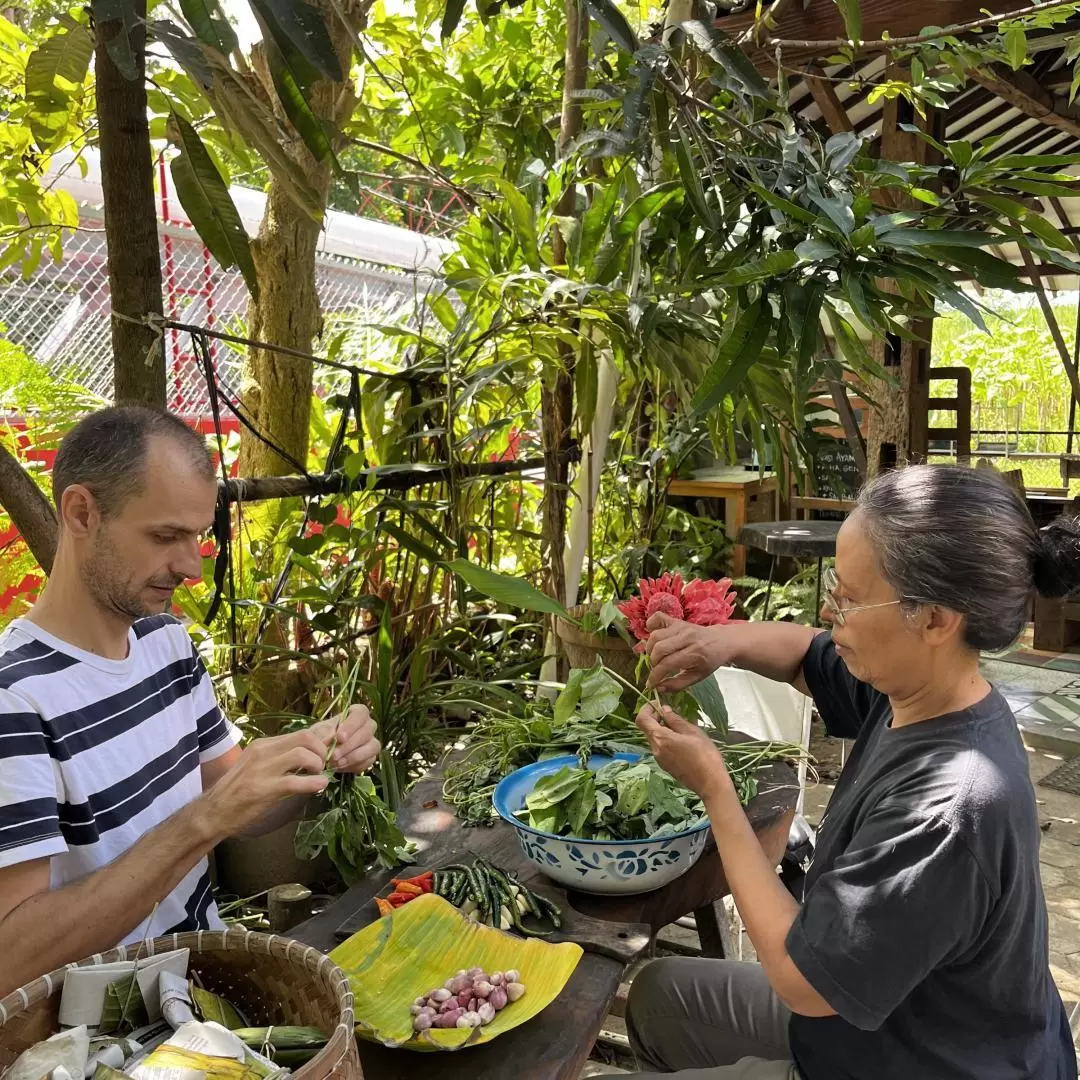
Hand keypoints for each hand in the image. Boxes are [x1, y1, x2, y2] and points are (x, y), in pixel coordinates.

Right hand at [202, 729, 331, 835]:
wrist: (214, 812)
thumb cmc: (238, 790)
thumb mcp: (258, 765)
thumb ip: (281, 757)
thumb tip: (311, 753)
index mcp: (263, 745)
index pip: (300, 733)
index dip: (319, 742)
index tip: (327, 754)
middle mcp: (263, 751)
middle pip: (304, 737)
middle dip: (322, 750)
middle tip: (324, 765)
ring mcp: (262, 769)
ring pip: (302, 754)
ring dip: (317, 765)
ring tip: (319, 775)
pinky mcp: (263, 789)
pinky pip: (295, 781)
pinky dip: (313, 783)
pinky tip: (320, 786)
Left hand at [312, 704, 380, 774]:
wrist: (323, 752)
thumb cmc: (323, 736)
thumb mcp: (319, 732)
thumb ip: (324, 734)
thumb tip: (331, 740)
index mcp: (357, 713)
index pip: (360, 714)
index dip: (351, 726)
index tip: (339, 737)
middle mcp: (368, 725)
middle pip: (367, 731)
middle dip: (349, 745)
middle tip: (334, 755)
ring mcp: (372, 741)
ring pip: (372, 747)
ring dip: (354, 756)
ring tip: (337, 763)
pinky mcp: (371, 756)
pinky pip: (369, 760)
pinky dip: (355, 765)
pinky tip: (341, 767)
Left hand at [636, 704, 730, 802]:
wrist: (710, 783)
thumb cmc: (704, 754)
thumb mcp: (692, 732)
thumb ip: (675, 720)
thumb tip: (664, 709)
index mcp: (660, 738)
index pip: (642, 719)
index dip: (647, 709)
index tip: (659, 704)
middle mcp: (655, 749)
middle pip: (648, 729)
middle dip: (657, 719)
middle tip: (673, 715)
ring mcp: (659, 759)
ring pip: (655, 738)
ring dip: (663, 730)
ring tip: (681, 728)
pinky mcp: (665, 766)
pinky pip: (660, 748)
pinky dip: (666, 740)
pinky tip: (682, 741)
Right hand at [644, 613, 732, 690]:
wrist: (721, 641)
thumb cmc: (710, 661)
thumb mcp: (698, 677)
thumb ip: (678, 684)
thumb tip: (658, 687)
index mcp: (694, 653)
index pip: (667, 664)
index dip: (655, 676)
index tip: (651, 683)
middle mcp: (686, 637)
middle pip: (659, 649)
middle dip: (653, 663)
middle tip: (656, 669)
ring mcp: (680, 626)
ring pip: (655, 636)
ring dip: (650, 649)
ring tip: (656, 656)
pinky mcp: (676, 620)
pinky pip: (657, 618)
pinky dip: (650, 626)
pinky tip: (654, 637)